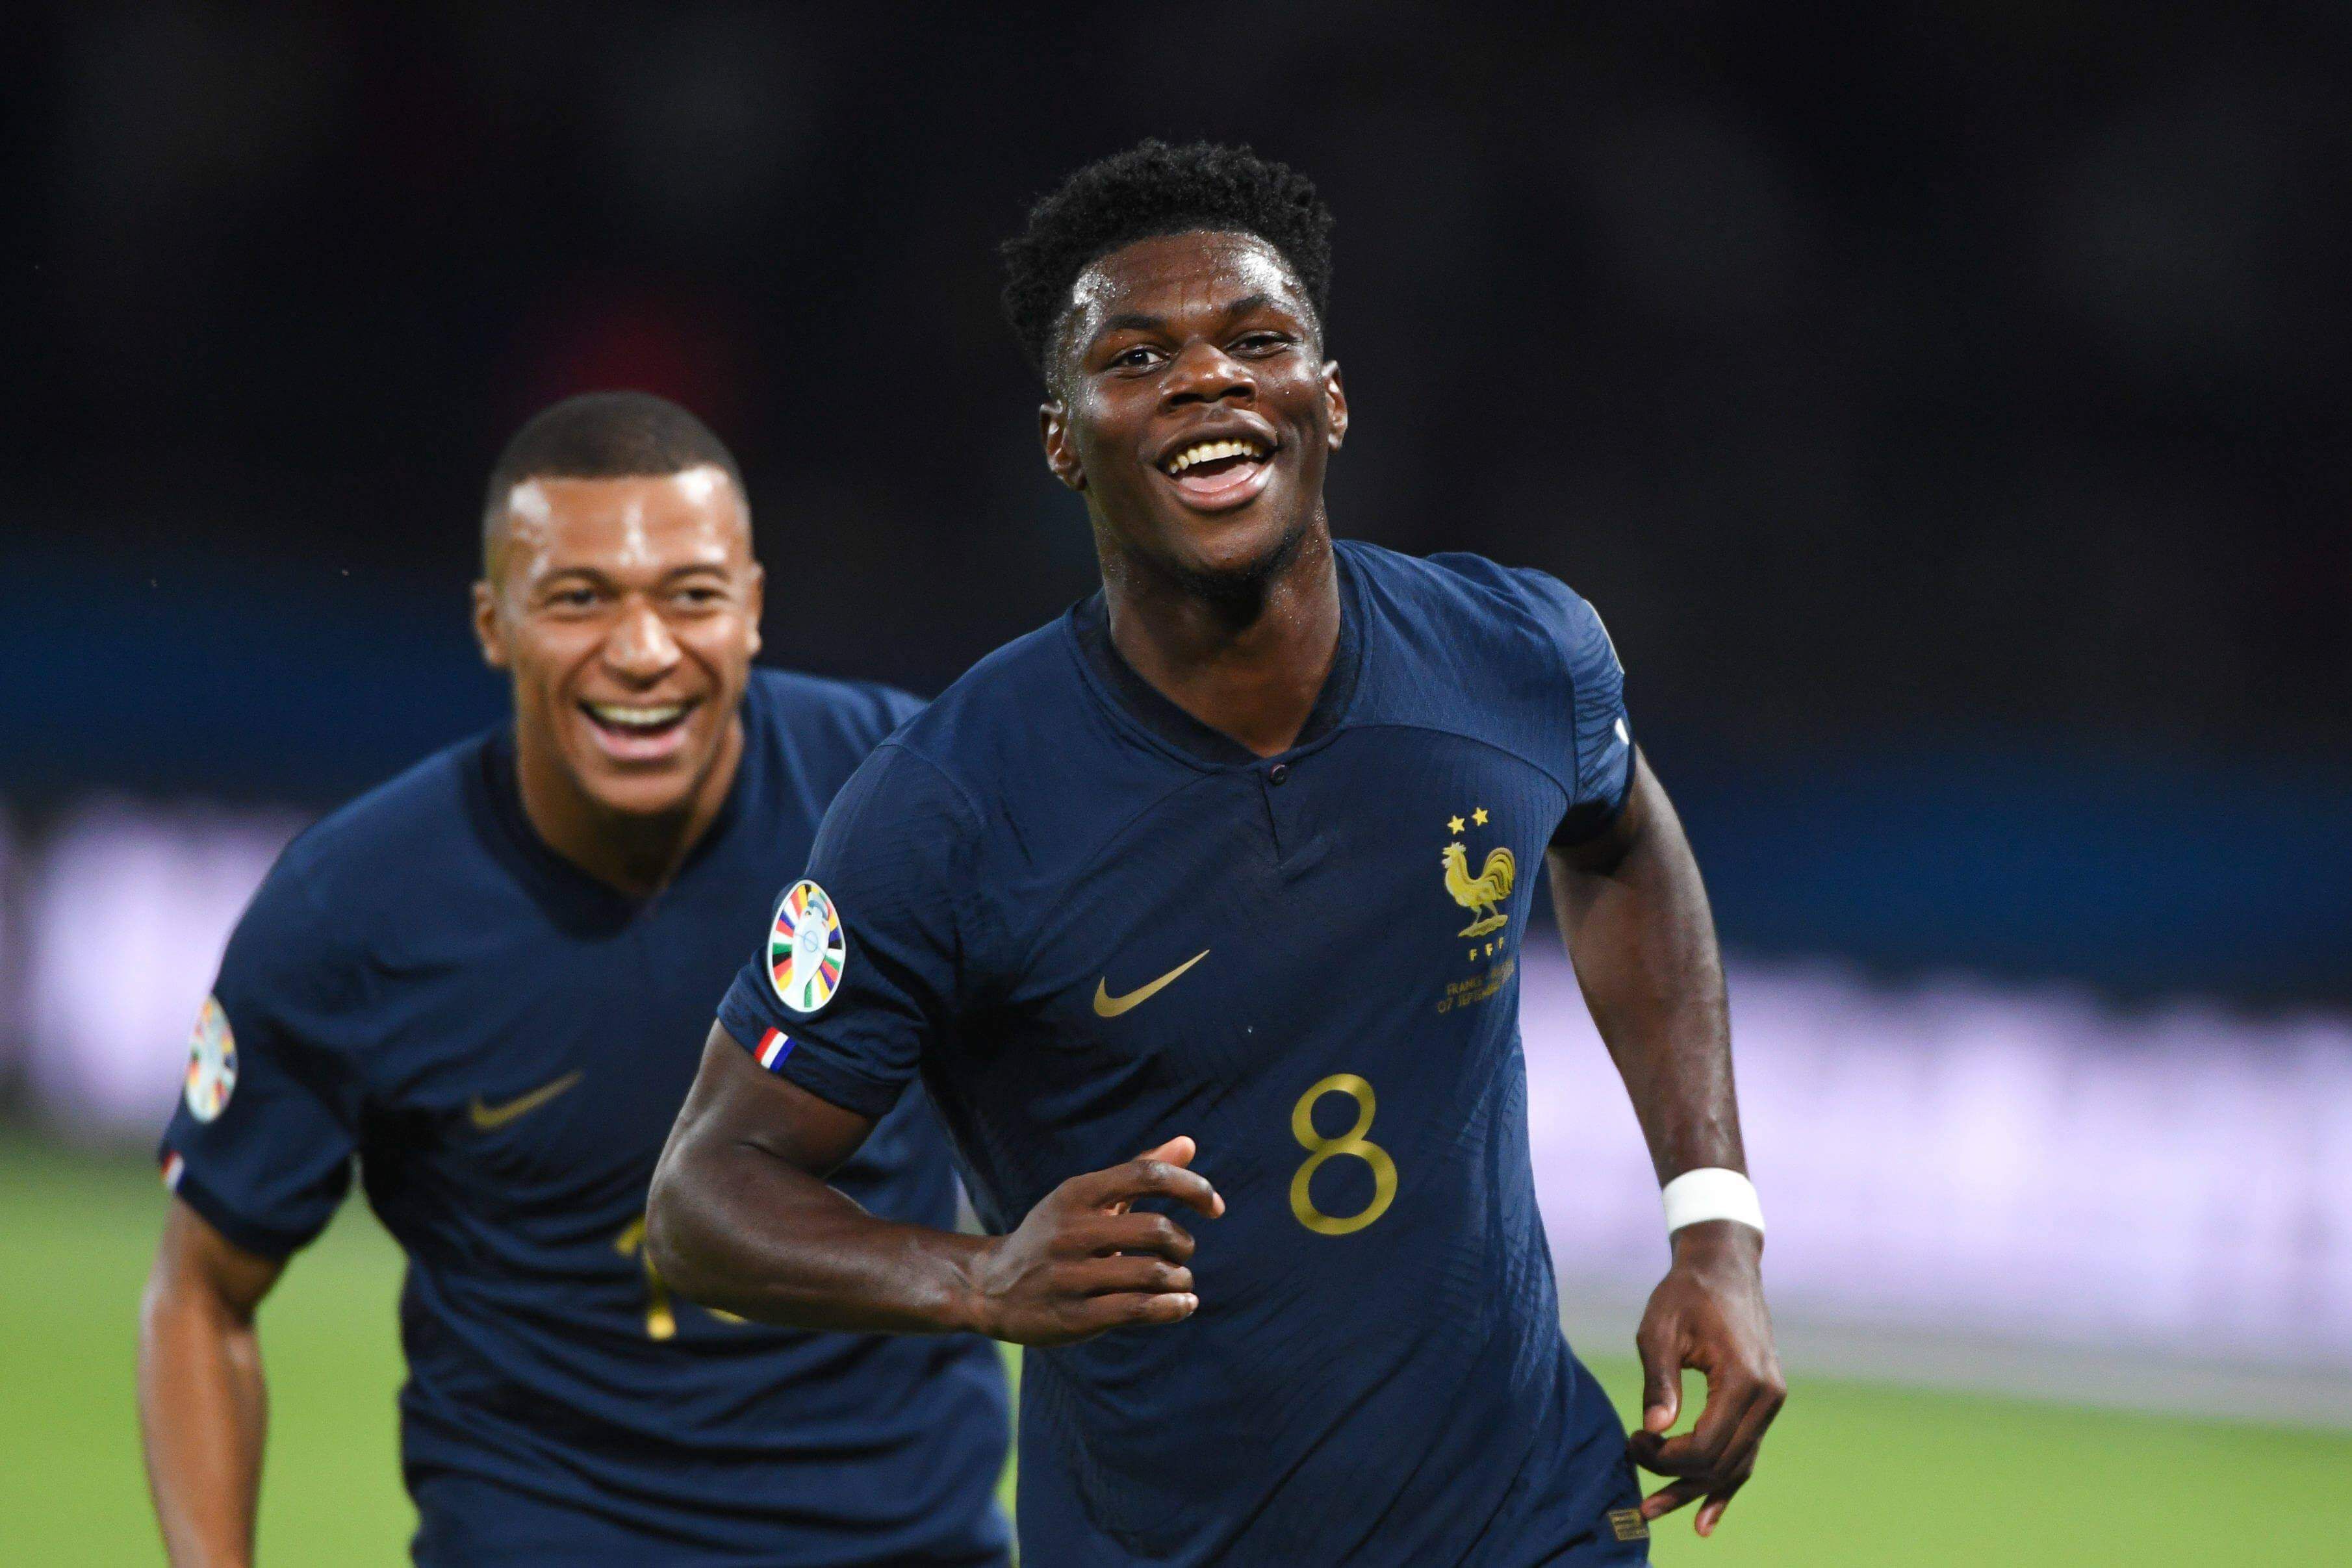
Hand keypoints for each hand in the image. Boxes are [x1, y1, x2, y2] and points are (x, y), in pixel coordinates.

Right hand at [960, 1137, 1223, 1345]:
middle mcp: (1071, 1231)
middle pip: (1156, 1228)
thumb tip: (1189, 1144)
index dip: (1191, 1187)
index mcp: (1076, 1193)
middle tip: (1182, 1252)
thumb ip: (1139, 1170)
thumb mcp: (1086, 1198)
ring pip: (1153, 1273)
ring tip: (1180, 1281)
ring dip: (1181, 1278)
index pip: (1146, 1174)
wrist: (991, 1287)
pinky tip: (1183, 1304)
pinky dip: (1173, 1306)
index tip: (1214, 1207)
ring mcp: (1071, 1275)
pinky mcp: (1075, 1316)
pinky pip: (1139, 1309)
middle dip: (1184, 1243)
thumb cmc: (1054, 1236)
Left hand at [1627, 1220, 1785, 1536]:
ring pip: (1736, 1465)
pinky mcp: (1765, 1402)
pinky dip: (1725, 1484)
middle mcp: (1767, 1397)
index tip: (1632, 1439)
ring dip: (1696, 1492)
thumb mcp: (1660, 1329)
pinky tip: (1705, 1517)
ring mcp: (1771, 1402)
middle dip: (1674, 1478)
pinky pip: (1746, 1453)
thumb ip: (1658, 1380)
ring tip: (1654, 1511)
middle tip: (1632, 1477)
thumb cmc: (1685, 1293)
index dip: (1665, 1457)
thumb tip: (1655, 1430)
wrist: (1723, 1266)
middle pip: (1721, 1463)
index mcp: (1744, 1378)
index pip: (1706, 1445)